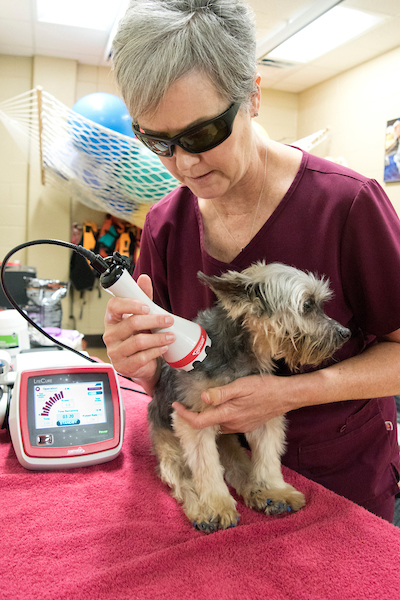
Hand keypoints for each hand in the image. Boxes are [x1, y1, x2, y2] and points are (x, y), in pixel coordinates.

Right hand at [103, 274, 174, 390]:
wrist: (139, 364)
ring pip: (138, 341)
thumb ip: (142, 297)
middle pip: (131, 323)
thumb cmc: (137, 336)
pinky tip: (164, 347)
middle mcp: (110, 334)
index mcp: (111, 319)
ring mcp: (115, 351)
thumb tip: (144, 278)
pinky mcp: (123, 366)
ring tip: (171, 336)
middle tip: (168, 319)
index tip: (147, 306)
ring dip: (158, 338)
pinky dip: (156, 351)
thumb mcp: (140, 316)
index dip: (130, 305)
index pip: (113, 306)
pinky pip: (141, 357)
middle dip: (154, 320)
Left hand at [172, 374, 291, 432]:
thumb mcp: (241, 386)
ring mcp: (240, 426)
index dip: (184, 416)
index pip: (199, 422)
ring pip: (217, 425)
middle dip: (194, 416)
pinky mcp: (247, 425)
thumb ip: (221, 393)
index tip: (176, 407)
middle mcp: (232, 424)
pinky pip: (228, 424)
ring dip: (208, 417)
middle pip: (207, 425)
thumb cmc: (264, 388)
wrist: (286, 396)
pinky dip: (219, 417)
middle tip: (186, 404)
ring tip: (202, 404)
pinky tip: (222, 407)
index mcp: (228, 415)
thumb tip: (203, 398)